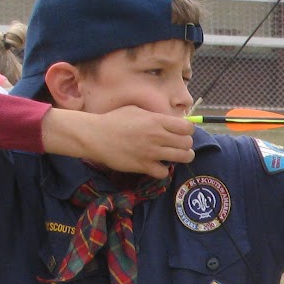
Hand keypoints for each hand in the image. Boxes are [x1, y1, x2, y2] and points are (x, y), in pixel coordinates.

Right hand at [43, 106, 196, 177]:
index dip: (187, 131)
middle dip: (186, 144)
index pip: (187, 127)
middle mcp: (157, 136)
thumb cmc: (113, 120)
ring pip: (182, 158)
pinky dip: (163, 170)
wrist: (95, 136)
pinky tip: (158, 166)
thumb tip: (167, 121)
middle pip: (187, 143)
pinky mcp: (143, 166)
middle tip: (179, 145)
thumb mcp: (136, 110)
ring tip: (175, 156)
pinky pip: (164, 172)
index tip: (182, 132)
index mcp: (157, 120)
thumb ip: (154, 116)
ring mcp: (152, 152)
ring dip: (181, 157)